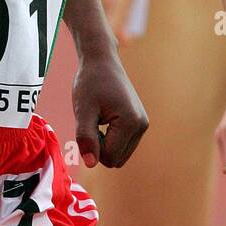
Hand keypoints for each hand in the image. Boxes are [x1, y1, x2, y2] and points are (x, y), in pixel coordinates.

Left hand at [72, 48, 148, 168]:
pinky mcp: (139, 123)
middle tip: (92, 122)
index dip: (92, 147)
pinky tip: (104, 118)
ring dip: (104, 143)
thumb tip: (91, 164)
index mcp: (131, 123)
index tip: (88, 124)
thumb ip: (86, 138)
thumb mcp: (83, 111)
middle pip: (116, 160)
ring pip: (120, 154)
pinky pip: (122, 145)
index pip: (109, 158)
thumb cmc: (90, 83)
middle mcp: (142, 125)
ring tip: (98, 119)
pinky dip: (110, 138)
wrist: (101, 61)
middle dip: (99, 147)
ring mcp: (143, 125)